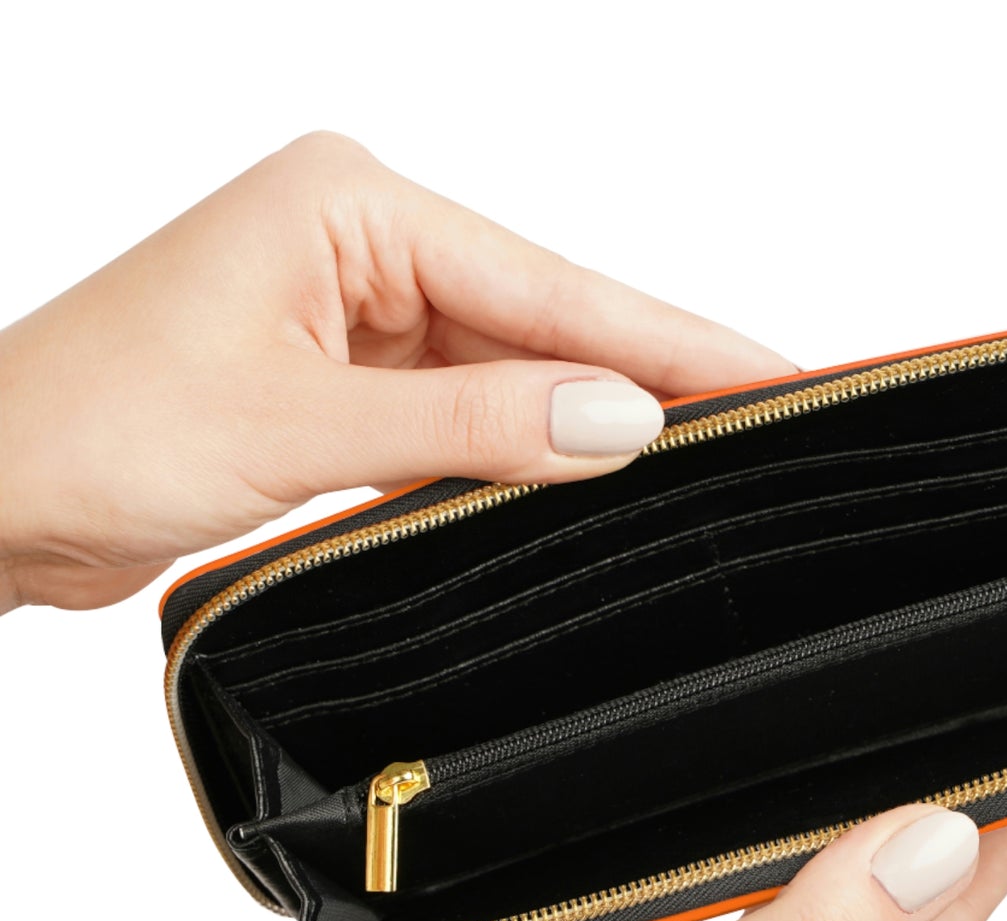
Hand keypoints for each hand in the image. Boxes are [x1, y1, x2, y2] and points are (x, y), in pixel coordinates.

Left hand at [0, 131, 792, 611]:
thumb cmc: (83, 427)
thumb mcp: (295, 422)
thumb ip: (468, 422)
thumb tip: (617, 417)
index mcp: (350, 208)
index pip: (554, 283)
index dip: (673, 340)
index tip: (778, 372)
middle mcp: (363, 247)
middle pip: (548, 323)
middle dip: (651, 380)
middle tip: (773, 424)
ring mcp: (358, 318)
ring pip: (514, 375)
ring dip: (588, 424)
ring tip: (708, 459)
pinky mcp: (348, 387)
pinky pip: (468, 418)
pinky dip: (523, 456)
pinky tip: (589, 482)